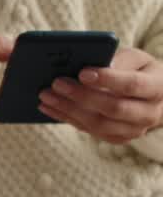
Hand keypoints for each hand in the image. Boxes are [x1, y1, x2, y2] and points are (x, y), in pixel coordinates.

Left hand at [39, 46, 162, 143]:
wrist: (153, 97)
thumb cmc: (139, 70)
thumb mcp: (135, 58)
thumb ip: (118, 59)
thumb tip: (92, 65)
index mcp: (158, 87)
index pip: (133, 85)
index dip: (108, 79)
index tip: (83, 72)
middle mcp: (150, 113)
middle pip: (113, 108)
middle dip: (82, 96)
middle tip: (56, 83)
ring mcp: (134, 130)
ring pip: (99, 124)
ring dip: (68, 110)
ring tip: (45, 95)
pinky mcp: (118, 138)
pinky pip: (90, 130)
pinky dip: (67, 118)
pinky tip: (48, 107)